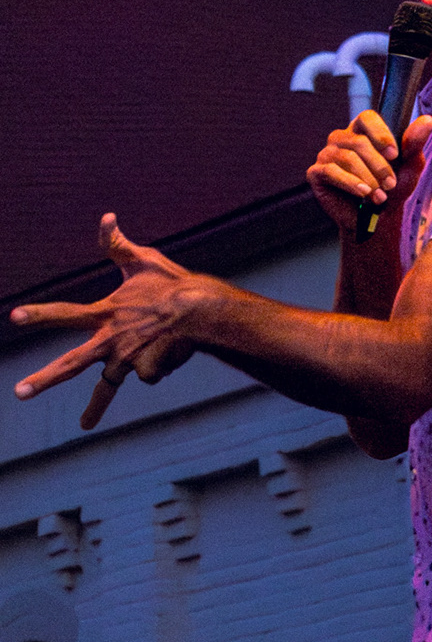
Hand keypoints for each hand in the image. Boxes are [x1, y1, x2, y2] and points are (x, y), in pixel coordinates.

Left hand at [10, 215, 216, 427]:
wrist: (202, 311)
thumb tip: (106, 215)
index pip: (65, 314)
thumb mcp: (142, 260)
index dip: (40, 315)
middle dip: (44, 380)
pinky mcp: (147, 372)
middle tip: (18, 393)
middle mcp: (110, 342)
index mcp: (104, 314)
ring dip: (96, 408)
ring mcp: (127, 360)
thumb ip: (117, 244)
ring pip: (109, 385)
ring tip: (85, 426)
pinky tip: (169, 350)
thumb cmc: (172, 283)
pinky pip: (147, 373)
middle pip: (71, 364)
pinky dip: (157, 363)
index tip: (15, 317)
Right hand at [306, 110, 431, 232]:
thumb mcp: (409, 167)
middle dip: (379, 166)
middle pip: (359, 142)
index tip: (394, 154)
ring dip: (368, 179)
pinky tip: (363, 194)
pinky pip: (331, 172)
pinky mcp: (316, 172)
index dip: (380, 134)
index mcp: (363, 131)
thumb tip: (428, 120)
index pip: (367, 117)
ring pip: (347, 158)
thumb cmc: (393, 188)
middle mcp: (342, 138)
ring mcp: (327, 154)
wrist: (378, 219)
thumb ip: (415, 144)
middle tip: (391, 185)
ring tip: (380, 197)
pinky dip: (350, 184)